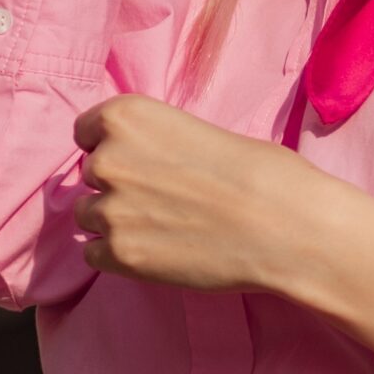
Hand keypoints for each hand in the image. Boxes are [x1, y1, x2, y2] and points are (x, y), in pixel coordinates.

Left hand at [72, 93, 327, 296]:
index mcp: (126, 118)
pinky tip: (162, 251)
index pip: (86, 132)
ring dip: (120, 222)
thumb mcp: (203, 132)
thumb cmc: (264, 173)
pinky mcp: (119, 255)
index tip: (142, 160)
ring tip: (168, 227)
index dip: (114, 147)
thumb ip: (158, 144)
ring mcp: (109, 211)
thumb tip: (145, 167)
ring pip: (90, 216)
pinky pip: (95, 253)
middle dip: (121, 186)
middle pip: (91, 175)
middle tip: (168, 198)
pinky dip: (122, 254)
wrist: (287, 226)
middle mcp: (107, 160)